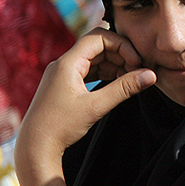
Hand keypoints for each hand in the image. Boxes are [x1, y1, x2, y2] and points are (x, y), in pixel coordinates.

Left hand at [14, 27, 156, 185]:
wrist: (34, 148)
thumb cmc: (60, 128)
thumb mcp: (96, 106)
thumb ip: (124, 88)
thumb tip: (150, 75)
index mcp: (67, 63)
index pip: (100, 37)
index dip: (122, 45)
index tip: (136, 62)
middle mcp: (64, 64)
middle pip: (99, 46)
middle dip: (121, 55)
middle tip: (137, 71)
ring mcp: (64, 73)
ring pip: (96, 58)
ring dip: (115, 65)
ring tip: (130, 79)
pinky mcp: (66, 84)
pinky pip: (90, 70)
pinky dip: (106, 74)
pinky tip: (118, 84)